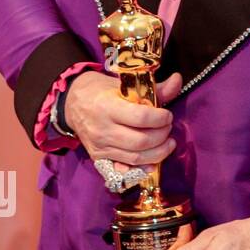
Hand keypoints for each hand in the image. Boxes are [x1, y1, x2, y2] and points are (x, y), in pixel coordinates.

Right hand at [66, 71, 181, 174]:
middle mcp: (102, 129)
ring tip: (168, 143)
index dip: (160, 118)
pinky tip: (154, 161)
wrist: (72, 104)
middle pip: (140, 141)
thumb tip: (177, 81)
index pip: (141, 118)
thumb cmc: (101, 91)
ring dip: (158, 153)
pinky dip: (143, 167)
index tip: (167, 115)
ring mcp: (100, 146)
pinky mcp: (99, 158)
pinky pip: (125, 168)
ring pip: (135, 158)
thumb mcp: (124, 84)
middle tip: (168, 127)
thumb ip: (153, 88)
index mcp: (107, 107)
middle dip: (162, 136)